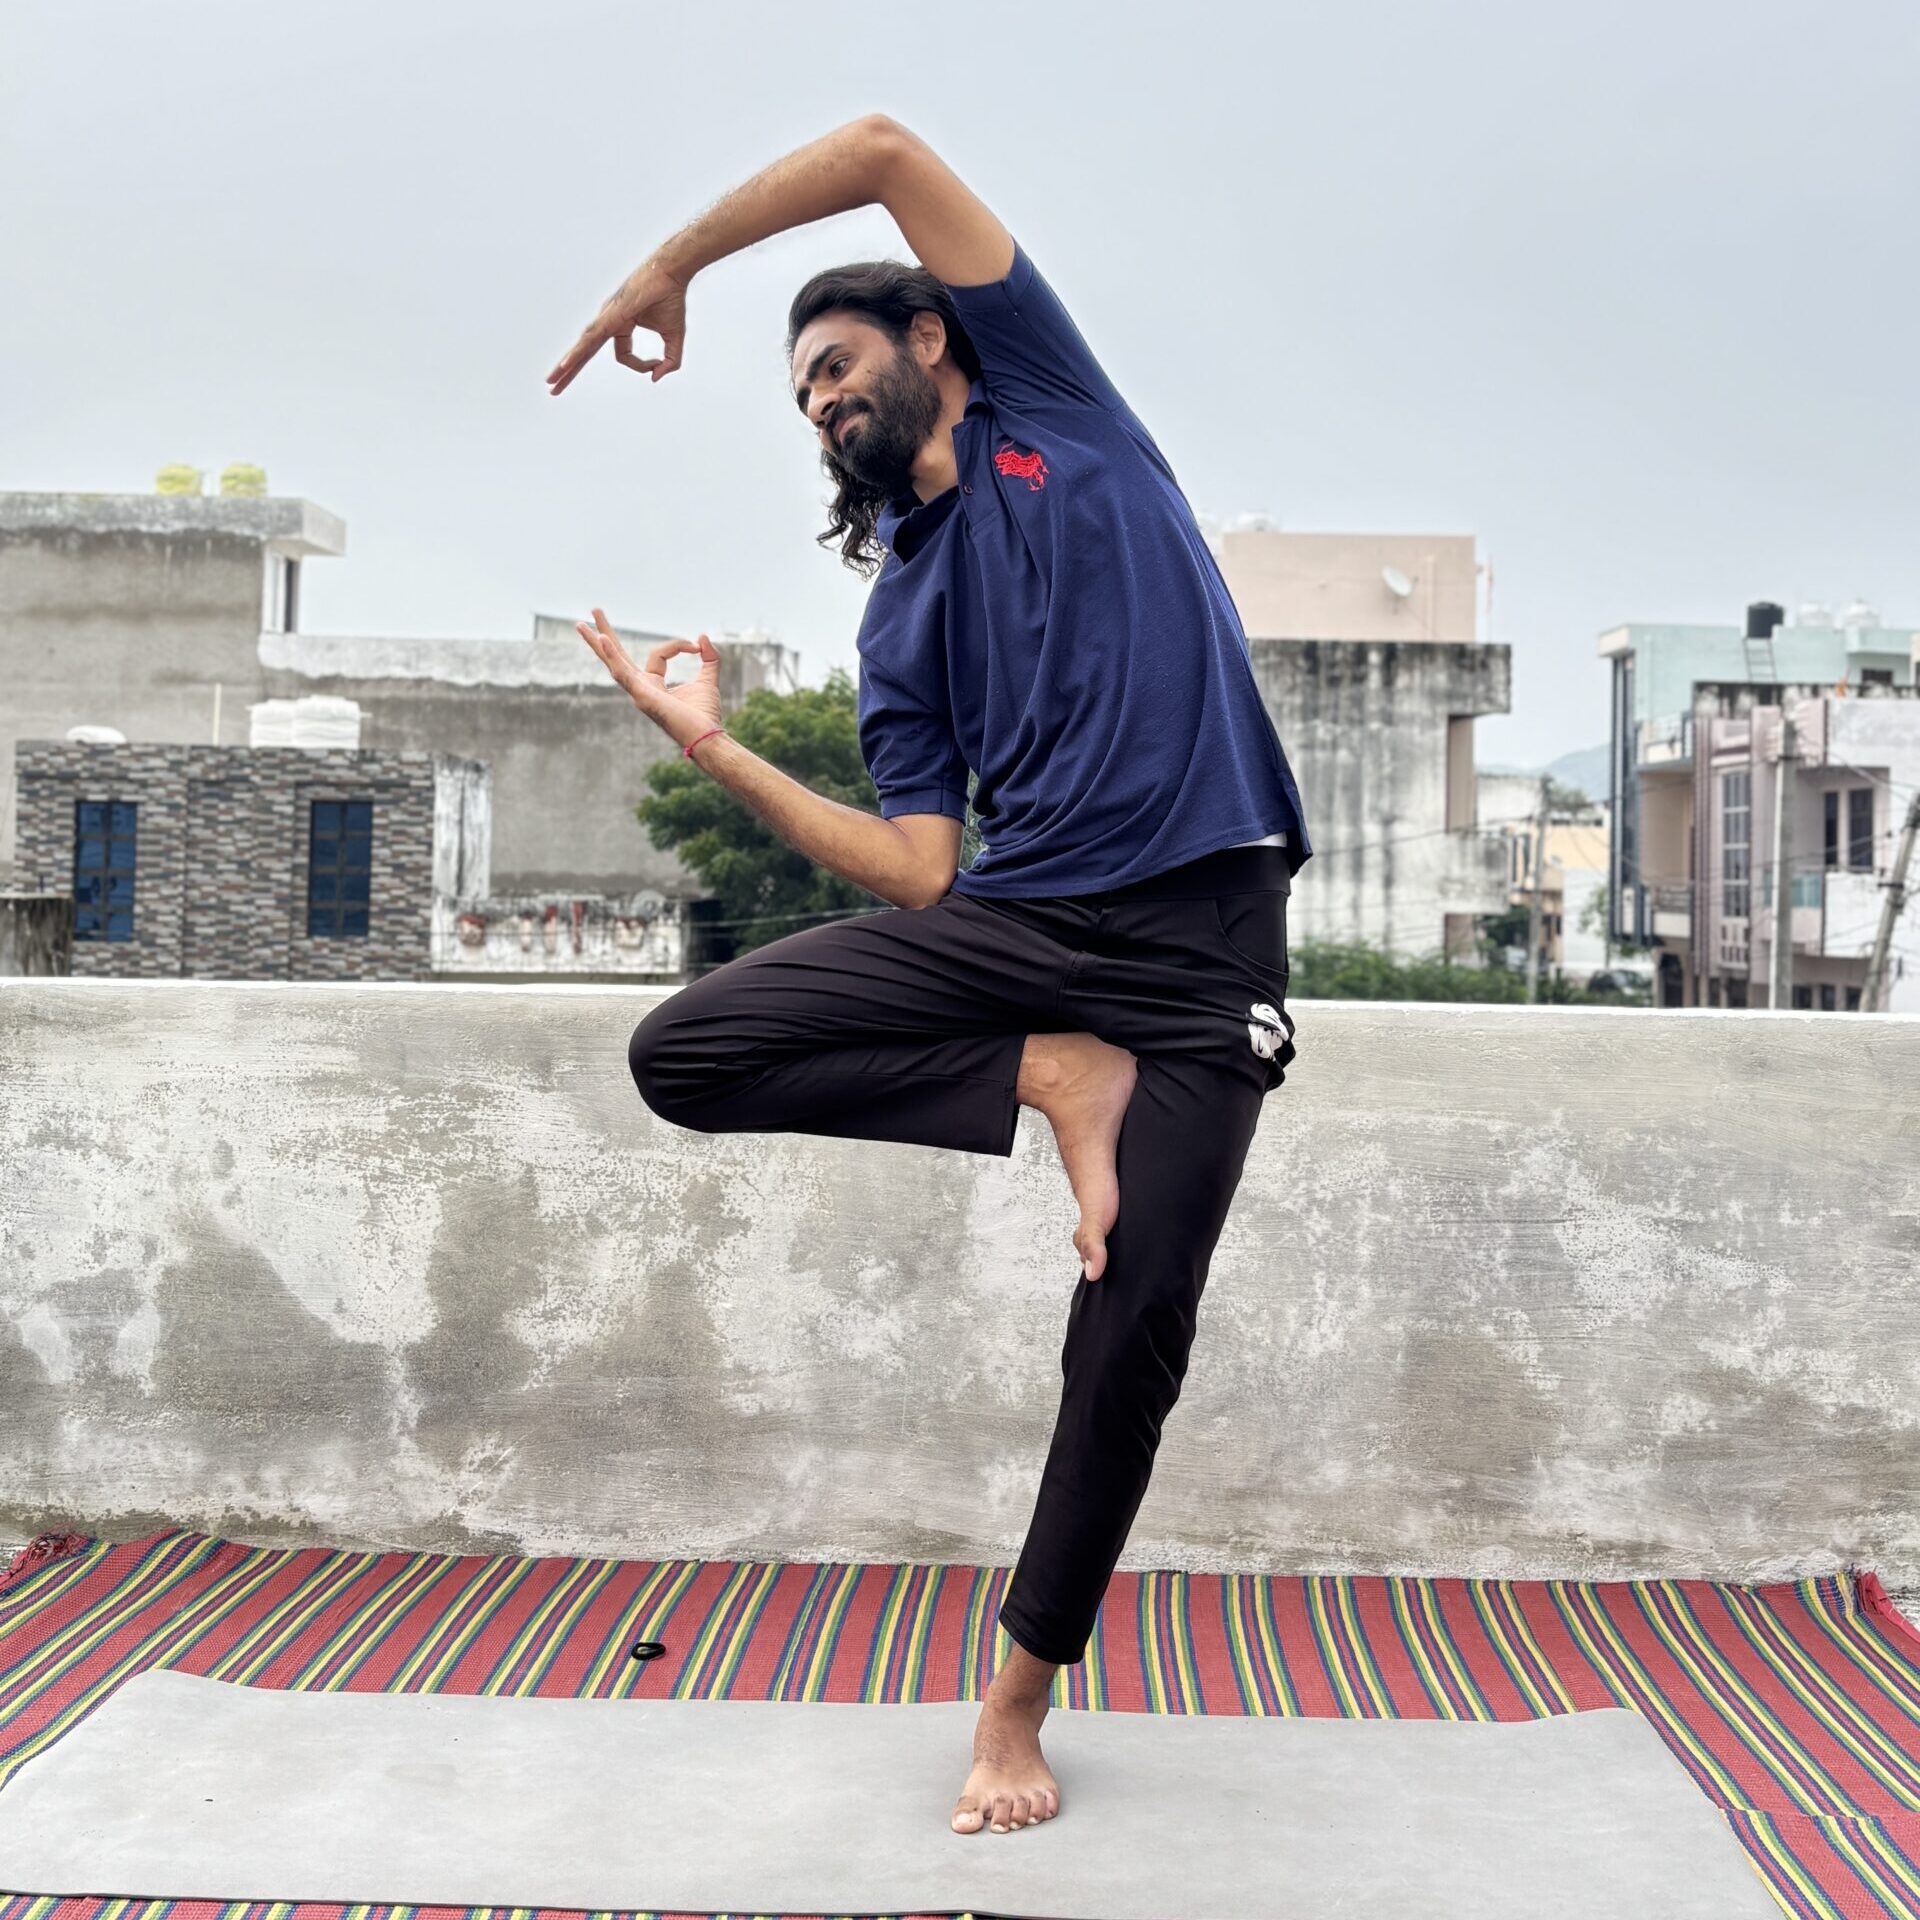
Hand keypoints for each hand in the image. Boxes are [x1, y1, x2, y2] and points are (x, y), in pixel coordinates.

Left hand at [547, 259, 688, 396]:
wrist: (672, 272)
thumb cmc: (671, 298)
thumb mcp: (674, 338)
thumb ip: (669, 361)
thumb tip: (655, 377)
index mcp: (620, 325)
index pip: (624, 356)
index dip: (641, 366)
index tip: (656, 365)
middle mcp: (608, 321)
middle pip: (585, 352)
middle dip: (569, 372)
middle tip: (552, 388)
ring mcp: (606, 317)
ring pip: (583, 347)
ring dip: (567, 366)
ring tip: (551, 382)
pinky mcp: (610, 315)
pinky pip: (591, 339)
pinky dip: (578, 352)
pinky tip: (566, 364)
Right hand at [577, 609, 723, 747]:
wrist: (707, 736)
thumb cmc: (705, 715)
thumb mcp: (708, 679)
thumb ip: (709, 658)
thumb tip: (702, 636)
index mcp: (653, 685)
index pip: (658, 654)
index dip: (678, 645)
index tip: (696, 646)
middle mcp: (640, 688)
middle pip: (617, 657)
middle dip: (604, 634)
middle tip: (594, 611)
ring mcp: (638, 693)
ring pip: (613, 664)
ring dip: (598, 643)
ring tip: (580, 624)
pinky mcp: (641, 697)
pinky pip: (623, 673)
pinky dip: (613, 656)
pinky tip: (602, 640)